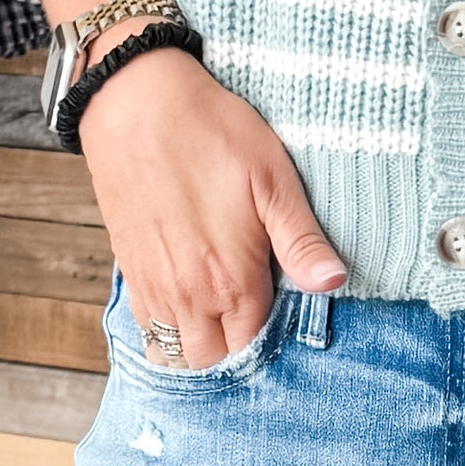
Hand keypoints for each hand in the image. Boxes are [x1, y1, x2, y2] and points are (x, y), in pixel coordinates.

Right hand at [75, 51, 343, 367]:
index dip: (273, 341)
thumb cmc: (209, 133)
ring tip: (222, 319)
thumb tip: (334, 282)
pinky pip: (146, 330)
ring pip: (175, 354)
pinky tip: (189, 304)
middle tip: (256, 318)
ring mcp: (153, 287)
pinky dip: (167, 332)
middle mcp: (188, 297)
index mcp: (231, 281)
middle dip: (235, 352)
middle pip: (213, 362)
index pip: (254, 347)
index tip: (284, 317)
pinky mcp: (130, 271)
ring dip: (200, 347)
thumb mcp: (272, 179)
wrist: (134, 103)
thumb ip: (301, 240)